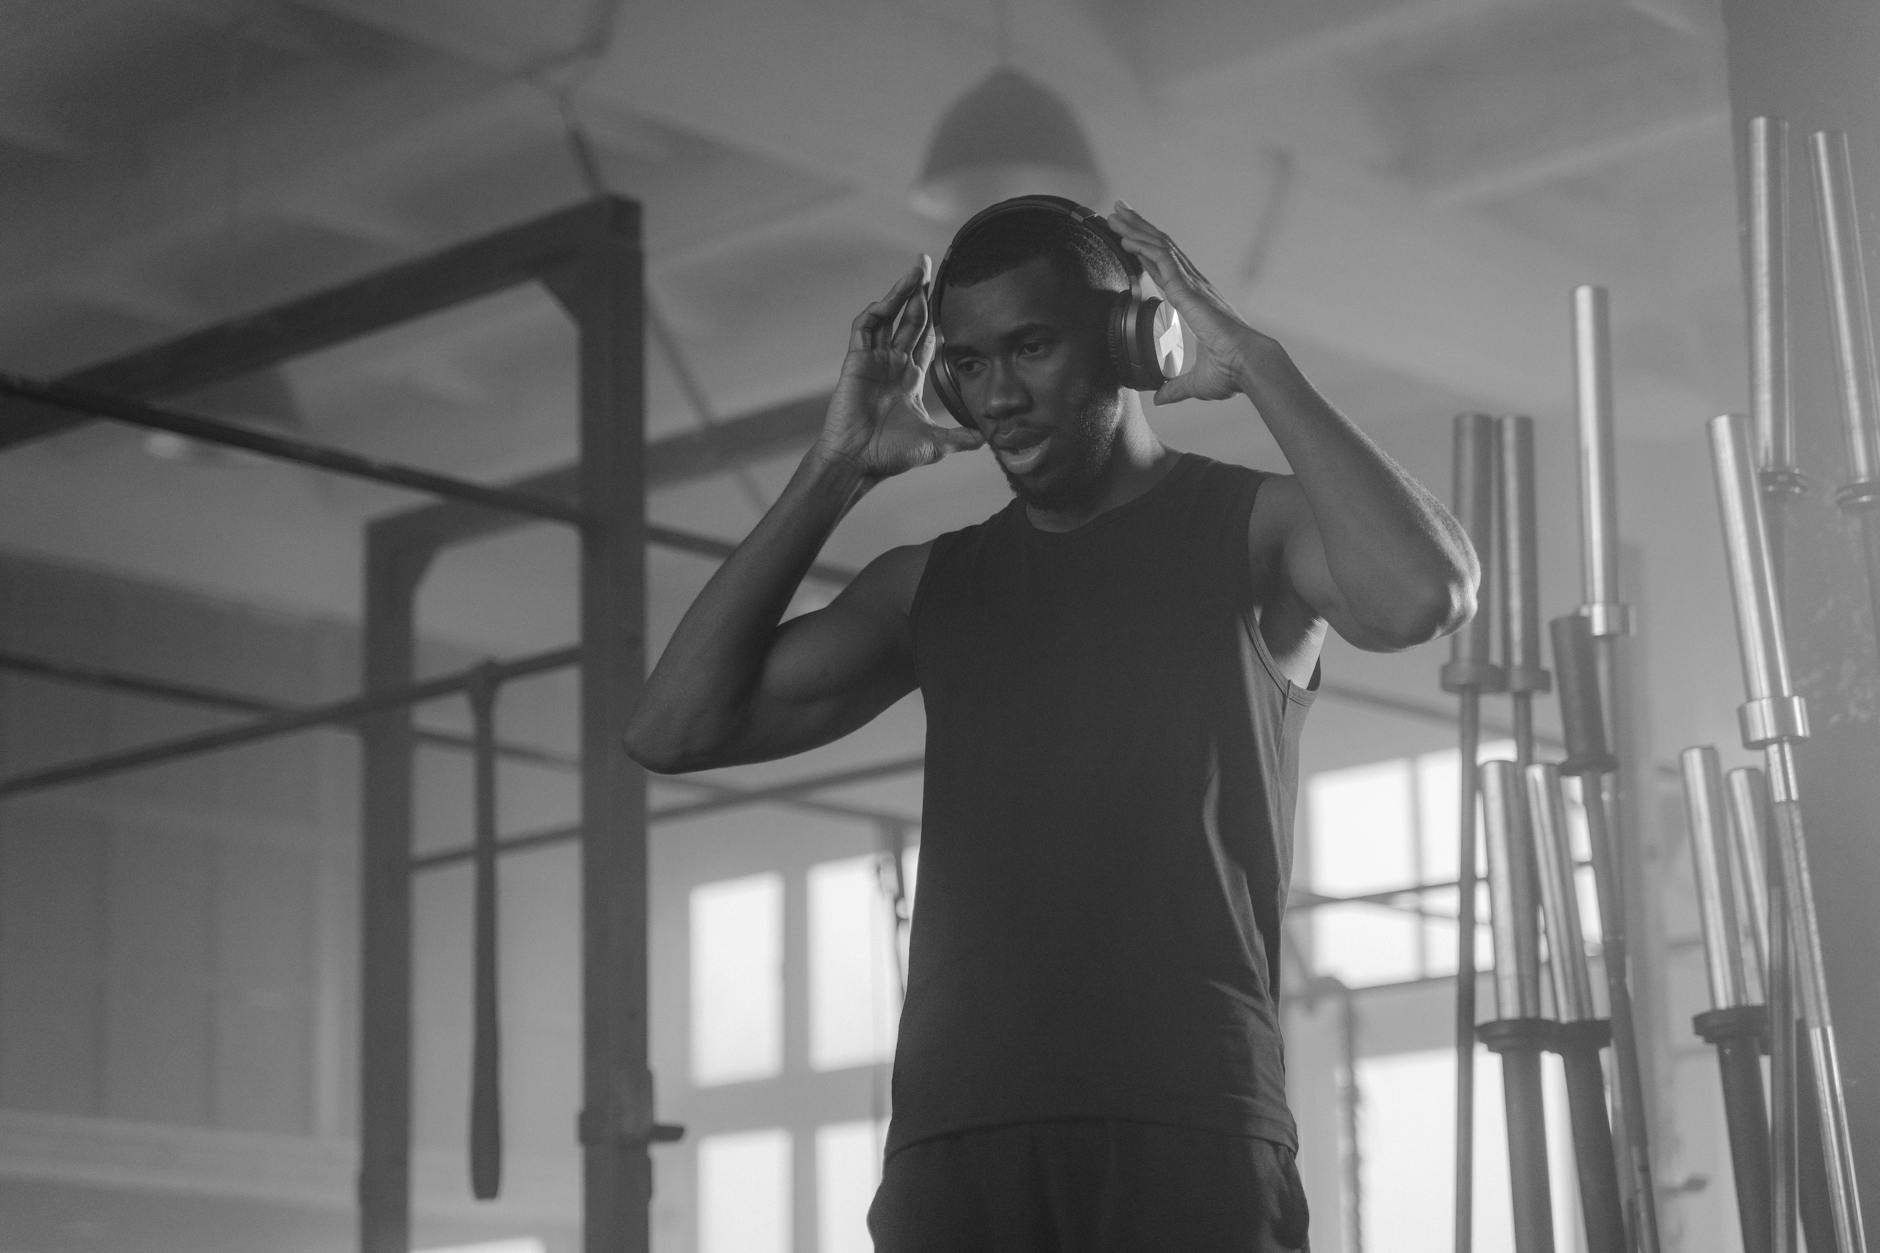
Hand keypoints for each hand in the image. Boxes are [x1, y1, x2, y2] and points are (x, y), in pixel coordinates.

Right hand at [817, 257, 984, 477]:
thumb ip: (960, 438)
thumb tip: (989, 441)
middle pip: (908, 318)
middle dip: (917, 292)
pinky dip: (876, 311)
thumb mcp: (935, 444)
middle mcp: (892, 363)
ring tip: (914, 270)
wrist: (858, 463)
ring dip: (900, 293)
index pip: (926, 336)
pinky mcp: (856, 361)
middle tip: (926, 264)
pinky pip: (865, 327)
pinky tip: (891, 298)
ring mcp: (873, 360)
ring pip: (888, 316)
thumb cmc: (890, 455)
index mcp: (910, 377)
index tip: (943, 294)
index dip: (933, 314)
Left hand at [1106, 201, 1276, 405]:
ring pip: (1159, 248)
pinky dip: (1143, 246)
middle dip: (1137, 228)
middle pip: (1160, 248)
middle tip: (1117, 211)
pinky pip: (1163, 261)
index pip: (1165, 268)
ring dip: (1135, 229)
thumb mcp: (1197, 383)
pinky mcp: (1190, 290)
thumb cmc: (1233, 372)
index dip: (1146, 250)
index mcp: (1195, 301)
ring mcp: (1192, 285)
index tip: (1129, 236)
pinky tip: (1126, 236)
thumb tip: (1161, 399)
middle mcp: (1193, 286)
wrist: (1250, 366)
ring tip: (1114, 213)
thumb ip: (1177, 388)